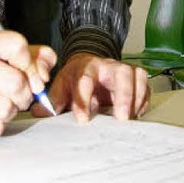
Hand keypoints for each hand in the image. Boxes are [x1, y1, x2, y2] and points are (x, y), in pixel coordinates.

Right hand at [0, 29, 56, 136]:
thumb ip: (37, 57)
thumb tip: (43, 73)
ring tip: (1, 103)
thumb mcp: (10, 55)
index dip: (30, 63)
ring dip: (11, 110)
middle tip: (17, 94)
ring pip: (5, 108)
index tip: (27, 71)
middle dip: (24, 93)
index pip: (17, 46)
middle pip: (15, 81)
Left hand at [33, 53, 148, 123]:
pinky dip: (143, 100)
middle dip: (123, 95)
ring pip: (136, 75)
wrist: (89, 65)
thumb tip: (38, 111)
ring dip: (136, 97)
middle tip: (121, 118)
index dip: (83, 99)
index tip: (82, 118)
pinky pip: (145, 85)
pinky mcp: (135, 78)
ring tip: (131, 117)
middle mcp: (106, 66)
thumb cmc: (76, 78)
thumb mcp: (62, 86)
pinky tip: (136, 113)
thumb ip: (53, 100)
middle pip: (120, 72)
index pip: (85, 79)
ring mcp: (122, 70)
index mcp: (85, 67)